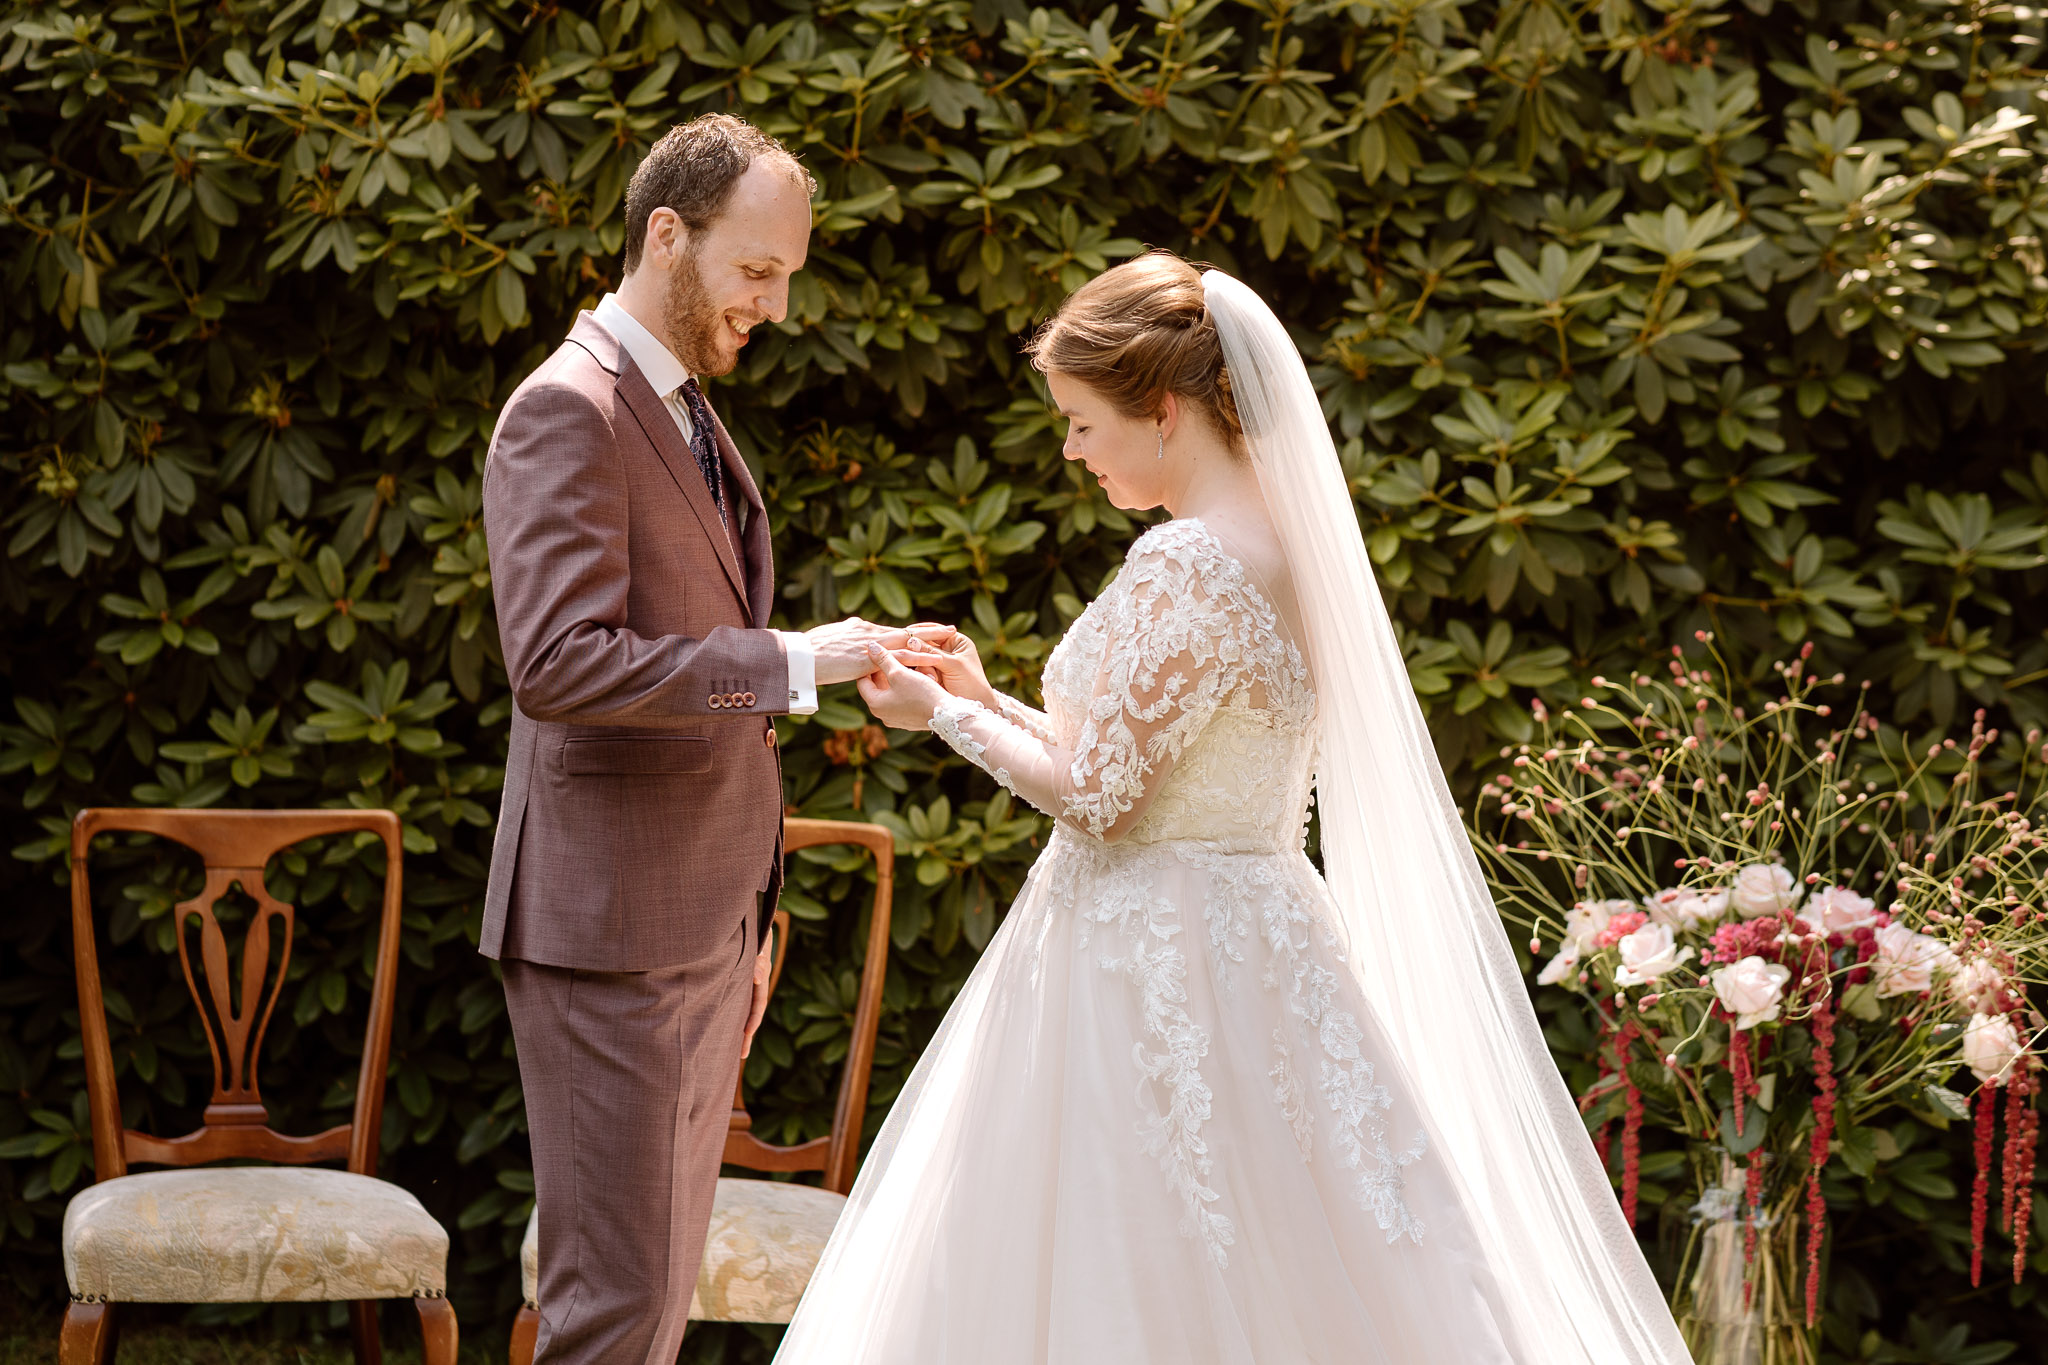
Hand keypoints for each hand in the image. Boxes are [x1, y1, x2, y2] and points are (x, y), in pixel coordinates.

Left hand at [740, 924, 772, 1059]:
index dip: (753, 1019)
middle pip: (751, 1014)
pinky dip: (727, 1018)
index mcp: (761, 977)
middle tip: (741, 1056)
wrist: (743, 923)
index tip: (747, 1035)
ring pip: (740, 1012)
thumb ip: (758, 959)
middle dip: (746, 1036)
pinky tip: (719, 1031)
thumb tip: (758, 978)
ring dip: (737, 1032)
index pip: (759, 1003)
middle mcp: (753, 984)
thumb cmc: (751, 933)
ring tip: (732, 1053)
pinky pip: (731, 1004)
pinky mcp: (732, 985)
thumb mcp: (757, 944)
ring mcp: (743, 986)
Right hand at [805, 618, 959, 685]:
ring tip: (950, 636)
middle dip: (929, 630)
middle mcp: (872, 633)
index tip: (927, 630)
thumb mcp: (832, 638)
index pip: (894, 630)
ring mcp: (873, 644)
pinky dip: (920, 656)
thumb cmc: (812, 650)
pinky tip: (936, 658)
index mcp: (863, 630)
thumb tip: (852, 630)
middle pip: (907, 630)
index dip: (912, 631)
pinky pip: (901, 656)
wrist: (801, 656)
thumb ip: (847, 636)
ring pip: (909, 639)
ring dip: (931, 639)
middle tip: (949, 629)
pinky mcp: (872, 657)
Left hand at [855, 642, 953, 729]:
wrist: (946, 715)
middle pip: (876, 688)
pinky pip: (901, 701)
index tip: (876, 654)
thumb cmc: (921, 693)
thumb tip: (870, 646)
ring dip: (894, 679)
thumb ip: (884, 659)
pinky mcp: (908, 720)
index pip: (862, 681)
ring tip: (904, 665)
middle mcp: (882, 715)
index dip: (868, 665)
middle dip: (882, 671)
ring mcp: (895, 719)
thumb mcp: (900, 672)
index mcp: (875, 704)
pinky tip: (915, 679)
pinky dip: (904, 689)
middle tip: (890, 656)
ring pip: (889, 694)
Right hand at [894, 634, 999, 709]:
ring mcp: (938, 663)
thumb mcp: (953, 665)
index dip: (920, 631)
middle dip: (921, 652)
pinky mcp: (932, 675)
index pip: (935, 630)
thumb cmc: (971, 684)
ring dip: (924, 667)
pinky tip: (929, 681)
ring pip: (921, 658)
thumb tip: (910, 640)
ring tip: (933, 678)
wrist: (972, 710)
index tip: (907, 635)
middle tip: (912, 655)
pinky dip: (922, 675)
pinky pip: (920, 670)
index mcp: (956, 641)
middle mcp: (946, 650)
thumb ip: (932, 652)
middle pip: (925, 644)